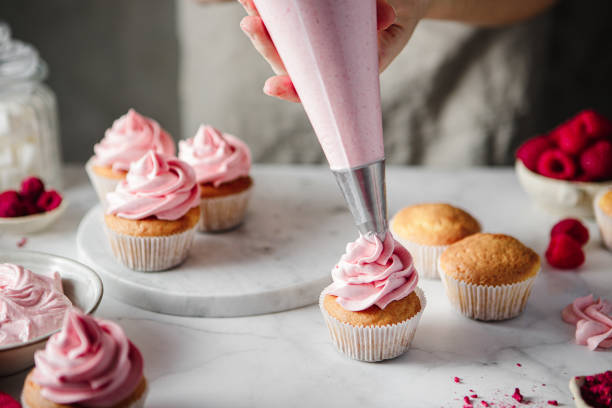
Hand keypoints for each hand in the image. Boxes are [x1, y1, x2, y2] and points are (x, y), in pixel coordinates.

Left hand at [238, 0, 429, 102]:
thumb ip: (383, 20)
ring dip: (260, 22)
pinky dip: (270, 8)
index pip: (312, 89)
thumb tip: (384, 15)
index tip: (272, 86)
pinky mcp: (309, 24)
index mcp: (343, 74)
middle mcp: (323, 62)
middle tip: (251, 25)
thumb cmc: (403, 15)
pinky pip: (286, 19)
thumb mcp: (398, 22)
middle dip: (266, 45)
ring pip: (280, 40)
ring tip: (247, 2)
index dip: (291, 89)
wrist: (405, 2)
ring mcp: (313, 43)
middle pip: (287, 62)